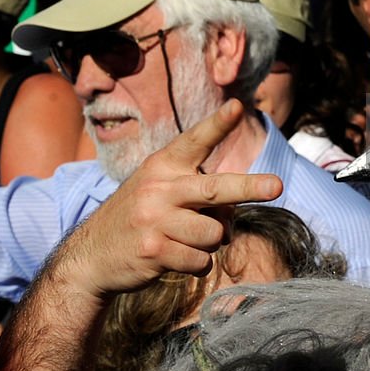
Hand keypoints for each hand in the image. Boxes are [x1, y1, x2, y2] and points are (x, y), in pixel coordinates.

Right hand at [63, 99, 282, 299]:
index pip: (195, 140)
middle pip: (215, 189)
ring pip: (213, 233)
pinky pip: (200, 261)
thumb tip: (233, 215)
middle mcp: (159, 188)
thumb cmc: (140, 218)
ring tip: (186, 239)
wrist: (91, 255)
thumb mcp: (159, 191)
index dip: (217, 124)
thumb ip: (197, 194)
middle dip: (250, 188)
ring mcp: (154, 219)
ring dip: (209, 242)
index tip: (237, 106)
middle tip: (277, 185)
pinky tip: (175, 258)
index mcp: (163, 165)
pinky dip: (197, 264)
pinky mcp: (153, 250)